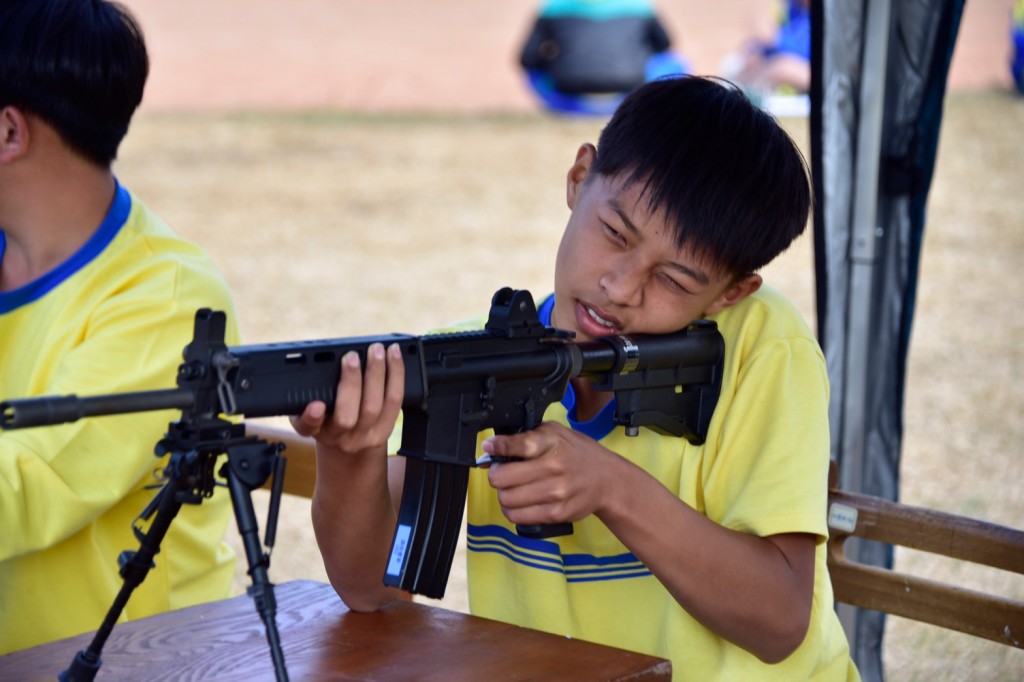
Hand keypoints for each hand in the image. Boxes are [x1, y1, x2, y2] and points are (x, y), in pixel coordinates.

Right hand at [290, 342, 404, 456]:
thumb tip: (323, 360)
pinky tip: (394, 357)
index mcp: (315, 430)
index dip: (312, 418)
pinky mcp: (386, 430)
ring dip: (378, 373)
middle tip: (352, 356)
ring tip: (377, 350)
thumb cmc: (329, 412)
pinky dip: (396, 376)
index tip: (316, 404)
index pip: (308, 427)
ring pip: (375, 407)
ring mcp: (365, 437)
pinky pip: (396, 402)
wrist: (350, 437)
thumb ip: (312, 390)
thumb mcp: (311, 406)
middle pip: (347, 416)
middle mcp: (339, 438)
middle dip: (351, 382)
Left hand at [479, 422, 615, 526]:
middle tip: (504, 473)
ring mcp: (555, 493)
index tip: (490, 448)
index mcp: (551, 443)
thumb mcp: (554, 433)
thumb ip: (524, 436)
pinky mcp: (556, 514)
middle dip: (497, 475)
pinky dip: (513, 510)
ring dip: (504, 495)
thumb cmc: (576, 453)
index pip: (516, 446)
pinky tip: (521, 502)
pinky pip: (518, 517)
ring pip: (506, 500)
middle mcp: (553, 468)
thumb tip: (490, 448)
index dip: (497, 447)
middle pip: (501, 478)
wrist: (607, 480)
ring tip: (514, 489)